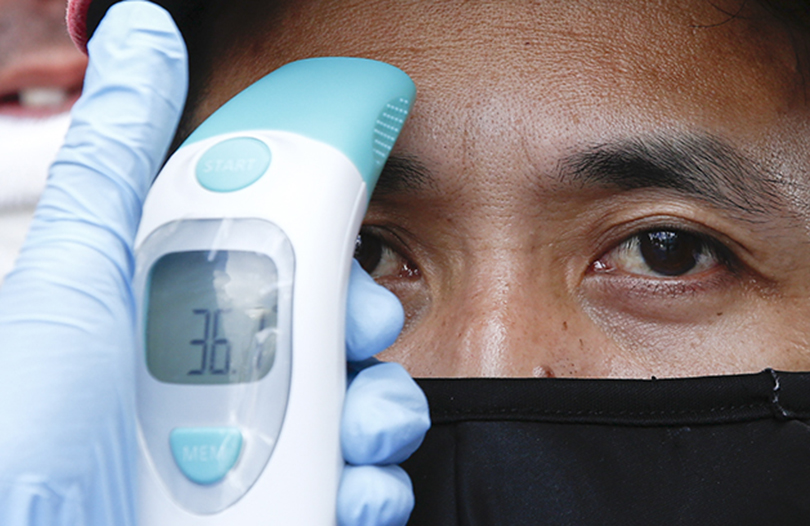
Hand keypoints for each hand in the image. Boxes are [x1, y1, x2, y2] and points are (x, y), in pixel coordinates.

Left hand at [0, 2, 427, 524]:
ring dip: (383, 409)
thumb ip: (118, 161)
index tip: (367, 166)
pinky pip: (362, 491)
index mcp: (178, 311)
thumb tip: (142, 37)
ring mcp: (257, 455)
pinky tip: (355, 489)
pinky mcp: (287, 513)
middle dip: (363, 319)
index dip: (326, 212)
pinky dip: (376, 488)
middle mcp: (220, 381)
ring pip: (363, 410)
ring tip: (361, 428)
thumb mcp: (75, 279)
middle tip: (359, 328)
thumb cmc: (24, 440)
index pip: (274, 243)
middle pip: (330, 328)